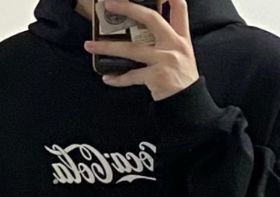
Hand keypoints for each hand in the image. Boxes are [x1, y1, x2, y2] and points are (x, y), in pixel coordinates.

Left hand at [84, 0, 198, 100]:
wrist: (189, 103)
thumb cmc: (182, 79)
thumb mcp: (183, 54)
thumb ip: (169, 38)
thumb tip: (146, 29)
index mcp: (181, 37)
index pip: (179, 8)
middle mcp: (173, 45)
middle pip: (151, 19)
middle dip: (129, 8)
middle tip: (110, 4)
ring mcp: (164, 60)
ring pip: (132, 49)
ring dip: (108, 47)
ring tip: (90, 46)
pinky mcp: (156, 77)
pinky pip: (132, 76)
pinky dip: (118, 78)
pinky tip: (107, 78)